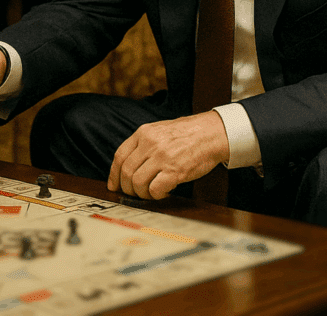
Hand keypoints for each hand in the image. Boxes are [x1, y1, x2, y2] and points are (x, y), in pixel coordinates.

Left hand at [107, 111, 229, 199]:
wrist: (212, 133)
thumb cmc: (188, 133)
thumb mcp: (159, 130)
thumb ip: (143, 144)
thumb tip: (128, 165)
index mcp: (143, 133)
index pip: (119, 156)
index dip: (113, 174)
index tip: (113, 185)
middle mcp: (150, 144)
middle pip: (126, 172)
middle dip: (127, 188)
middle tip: (133, 193)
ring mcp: (162, 157)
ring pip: (137, 182)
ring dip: (141, 193)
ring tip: (150, 193)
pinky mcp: (175, 170)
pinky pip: (155, 189)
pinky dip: (156, 195)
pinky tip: (163, 193)